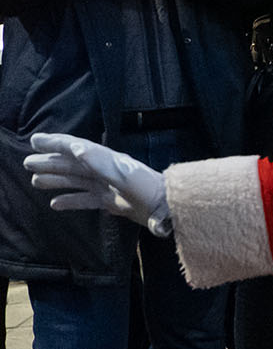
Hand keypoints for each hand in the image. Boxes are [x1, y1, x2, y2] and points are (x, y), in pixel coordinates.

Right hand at [24, 133, 170, 235]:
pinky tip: (55, 205)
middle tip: (28, 163)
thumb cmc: (146, 189)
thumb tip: (76, 149)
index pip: (76, 148)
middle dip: (51, 162)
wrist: (168, 208)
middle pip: (72, 165)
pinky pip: (86, 201)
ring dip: (57, 180)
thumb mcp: (121, 173)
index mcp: (106, 160)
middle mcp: (106, 171)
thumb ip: (99, 161)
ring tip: (36, 181)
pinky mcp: (113, 203)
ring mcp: (108, 187)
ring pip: (77, 182)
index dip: (56, 143)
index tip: (35, 141)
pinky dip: (70, 201)